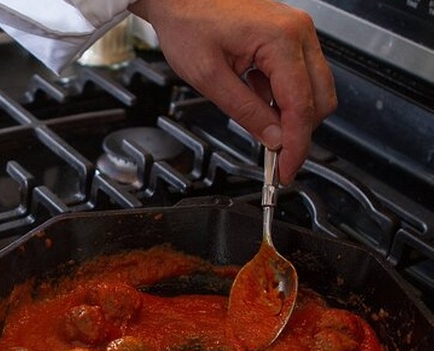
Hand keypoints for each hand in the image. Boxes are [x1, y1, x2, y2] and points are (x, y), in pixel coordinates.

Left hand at [130, 0, 336, 183]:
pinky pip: (299, 76)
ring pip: (314, 89)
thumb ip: (245, 112)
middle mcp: (299, 32)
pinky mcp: (288, 36)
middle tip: (276, 159)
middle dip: (299, 132)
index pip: (302, 106)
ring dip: (291, 114)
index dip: (296, 145)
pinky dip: (282, 97)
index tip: (286, 170)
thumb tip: (273, 139)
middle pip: (320, 99)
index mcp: (282, 39)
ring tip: (260, 126)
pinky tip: (257, 101)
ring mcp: (297, 32)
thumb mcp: (210, 78)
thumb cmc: (188, 22)